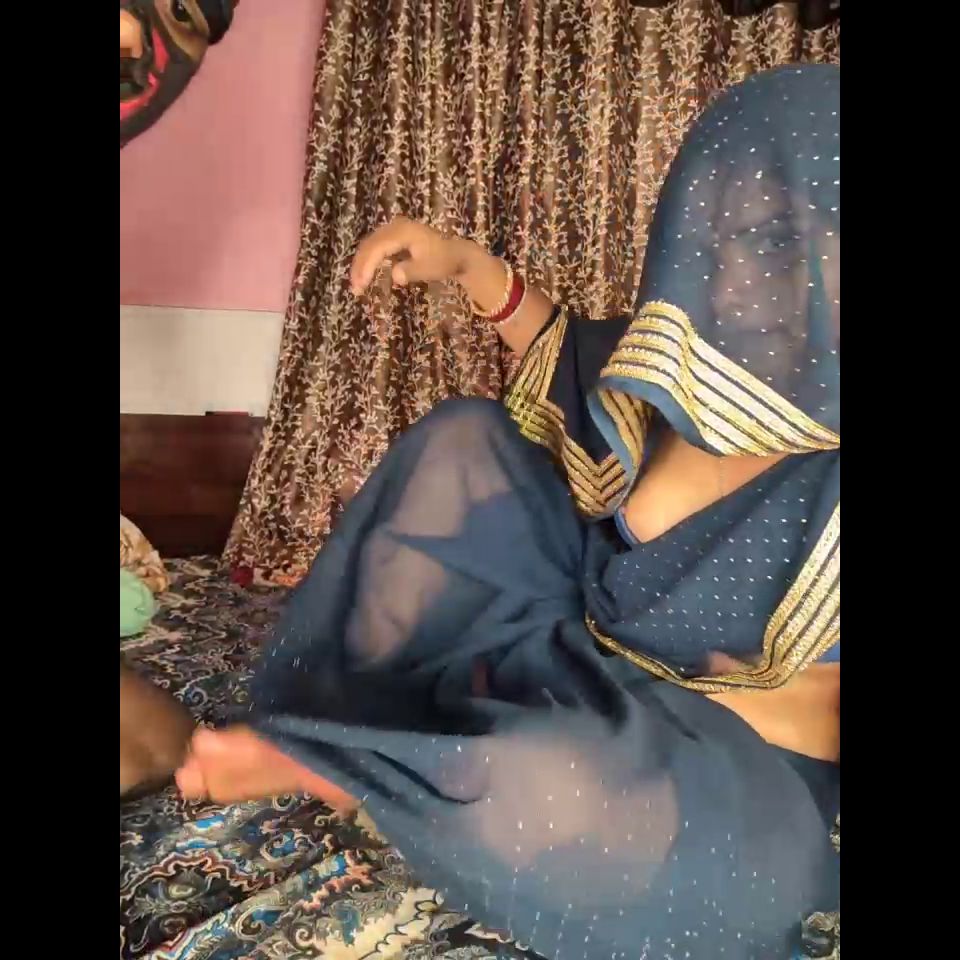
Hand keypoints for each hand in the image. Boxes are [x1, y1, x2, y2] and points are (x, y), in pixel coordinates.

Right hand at [350, 218, 465, 295]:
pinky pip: (375, 246)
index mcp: (403, 232)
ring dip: (361, 264)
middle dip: (360, 267)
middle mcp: (395, 226)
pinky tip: (365, 275)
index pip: (378, 248)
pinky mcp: (394, 235)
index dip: (367, 266)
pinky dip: (368, 260)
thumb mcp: (430, 269)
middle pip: (369, 245)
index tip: (361, 284)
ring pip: (370, 245)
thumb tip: (395, 276)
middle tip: (355, 288)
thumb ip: (412, 271)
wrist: (455, 253)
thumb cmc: (443, 261)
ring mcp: (394, 229)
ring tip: (357, 285)